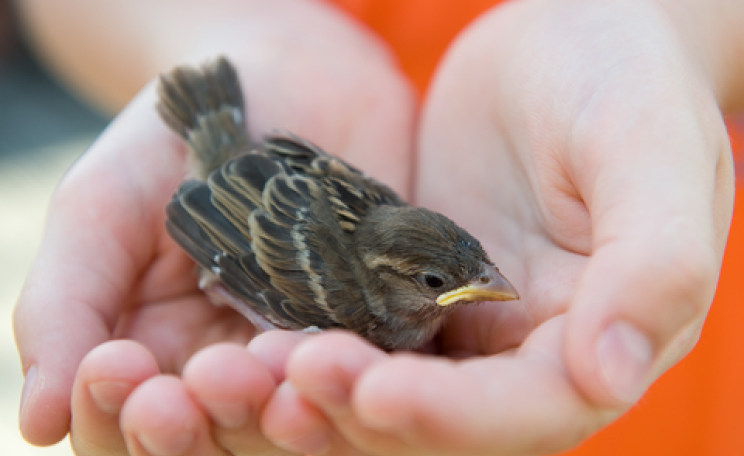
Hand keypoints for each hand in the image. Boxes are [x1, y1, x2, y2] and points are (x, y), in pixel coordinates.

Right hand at [13, 1, 415, 453]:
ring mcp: (309, 352)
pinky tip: (348, 355)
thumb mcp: (103, 208)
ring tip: (280, 371)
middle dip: (215, 421)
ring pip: (301, 417)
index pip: (134, 429)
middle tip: (214, 379)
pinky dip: (361, 373)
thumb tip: (35, 420)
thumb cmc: (177, 144)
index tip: (117, 372)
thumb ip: (68, 302)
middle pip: (225, 439)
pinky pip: (373, 368)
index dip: (122, 421)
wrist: (284, 81)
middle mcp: (237, 372)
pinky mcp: (378, 325)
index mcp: (160, 360)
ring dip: (289, 412)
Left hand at [260, 0, 736, 453]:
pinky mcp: (422, 288)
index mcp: (611, 332)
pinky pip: (369, 331)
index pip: (535, 408)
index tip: (377, 393)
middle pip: (452, 417)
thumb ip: (655, 262)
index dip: (456, 415)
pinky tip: (264, 330)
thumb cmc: (623, 77)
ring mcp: (475, 320)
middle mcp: (539, 347)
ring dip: (329, 389)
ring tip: (258, 364)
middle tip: (287, 377)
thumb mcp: (652, 148)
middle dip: (368, 409)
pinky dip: (320, 340)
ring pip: (400, 385)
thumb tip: (612, 376)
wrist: (563, 38)